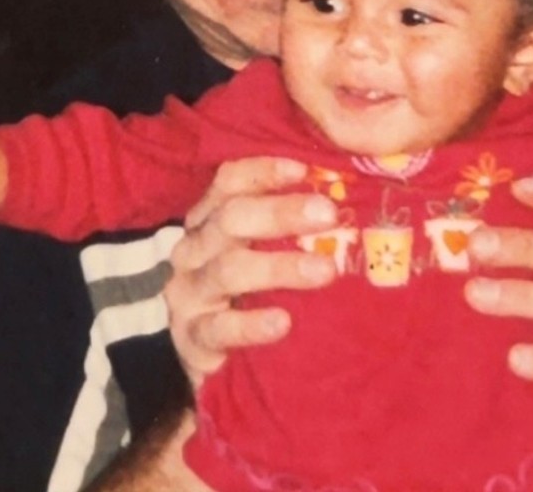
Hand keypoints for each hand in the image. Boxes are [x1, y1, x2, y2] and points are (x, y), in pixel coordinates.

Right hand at [162, 157, 339, 389]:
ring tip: (325, 271)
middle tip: (329, 214)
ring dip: (279, 267)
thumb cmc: (250, 297)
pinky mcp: (191, 339)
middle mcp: (194, 250)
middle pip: (230, 219)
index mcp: (210, 221)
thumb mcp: (264, 254)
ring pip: (228, 270)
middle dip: (281, 212)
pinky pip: (219, 329)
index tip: (307, 170)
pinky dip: (251, 324)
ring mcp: (189, 294)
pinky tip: (283, 323)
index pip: (228, 182)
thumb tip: (344, 195)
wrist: (214, 363)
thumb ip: (292, 227)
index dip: (264, 171)